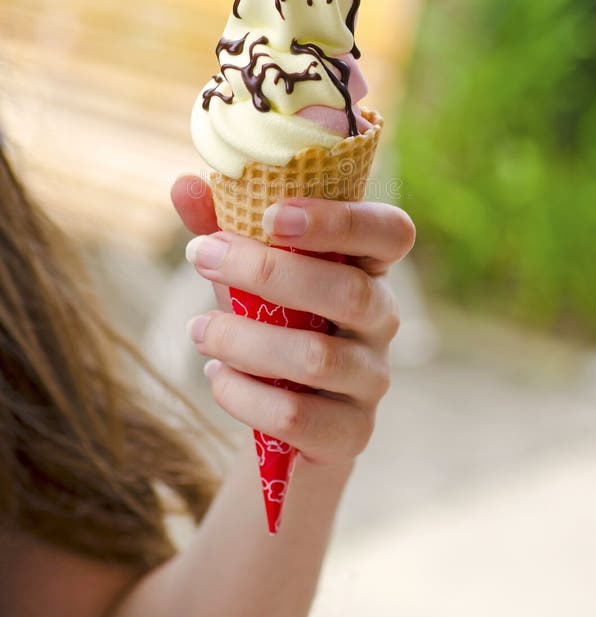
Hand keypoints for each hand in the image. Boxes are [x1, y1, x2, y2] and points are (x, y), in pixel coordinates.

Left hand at [171, 177, 414, 466]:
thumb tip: (185, 183)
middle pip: (350, 292)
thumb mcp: (248, 273)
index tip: (271, 215)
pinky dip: (244, 395)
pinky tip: (217, 378)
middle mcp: (384, 319)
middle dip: (267, 272)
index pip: (389, 232)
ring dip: (244, 339)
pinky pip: (297, 416)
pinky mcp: (351, 433)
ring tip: (199, 328)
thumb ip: (224, 228)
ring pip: (317, 358)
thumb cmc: (274, 321)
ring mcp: (372, 379)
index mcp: (369, 266)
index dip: (339, 221)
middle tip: (201, 256)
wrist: (284, 415)